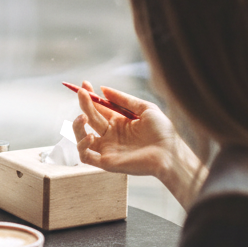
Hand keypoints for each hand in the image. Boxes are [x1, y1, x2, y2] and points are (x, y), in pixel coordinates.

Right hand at [71, 81, 203, 205]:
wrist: (170, 154)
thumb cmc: (163, 132)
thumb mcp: (146, 108)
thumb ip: (124, 99)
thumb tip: (103, 89)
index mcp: (120, 122)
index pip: (99, 108)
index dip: (90, 97)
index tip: (85, 84)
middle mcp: (111, 135)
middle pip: (90, 118)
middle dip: (84, 104)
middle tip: (81, 93)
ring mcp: (107, 148)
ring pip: (81, 137)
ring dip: (76, 126)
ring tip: (83, 117)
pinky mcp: (106, 162)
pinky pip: (85, 156)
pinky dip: (82, 146)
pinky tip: (92, 136)